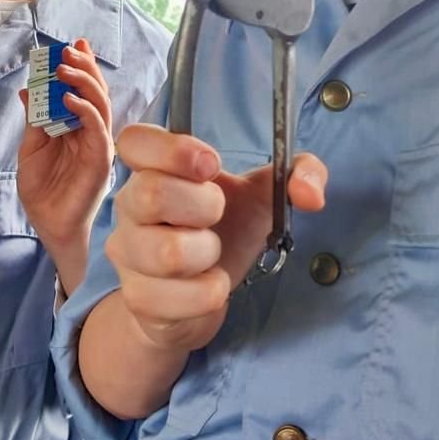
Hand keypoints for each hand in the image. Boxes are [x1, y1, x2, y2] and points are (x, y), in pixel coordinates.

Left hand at [16, 39, 115, 264]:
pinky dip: (85, 109)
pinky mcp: (100, 158)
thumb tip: (28, 88)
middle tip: (69, 50)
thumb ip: (35, 119)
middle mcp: (92, 132)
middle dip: (84, 67)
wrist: (48, 225)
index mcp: (77, 126)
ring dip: (84, 82)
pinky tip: (69, 98)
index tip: (71, 45)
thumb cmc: (44, 191)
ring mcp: (98, 144)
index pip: (84, 90)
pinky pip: (97, 128)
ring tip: (65, 67)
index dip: (81, 67)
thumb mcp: (32, 147)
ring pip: (101, 103)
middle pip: (96, 91)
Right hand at [105, 124, 326, 352]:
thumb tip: (311, 194)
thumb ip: (299, 174)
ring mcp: (128, 254)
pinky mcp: (137, 298)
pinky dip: (208, 294)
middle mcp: (129, 207)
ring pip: (168, 252)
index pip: (134, 140)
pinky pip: (177, 298)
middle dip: (204, 205)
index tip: (211, 165)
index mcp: (154, 169)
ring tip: (211, 255)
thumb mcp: (266, 196)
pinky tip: (209, 286)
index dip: (170, 148)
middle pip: (151, 193)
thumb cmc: (228, 232)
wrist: (198, 299)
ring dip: (208, 255)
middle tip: (218, 215)